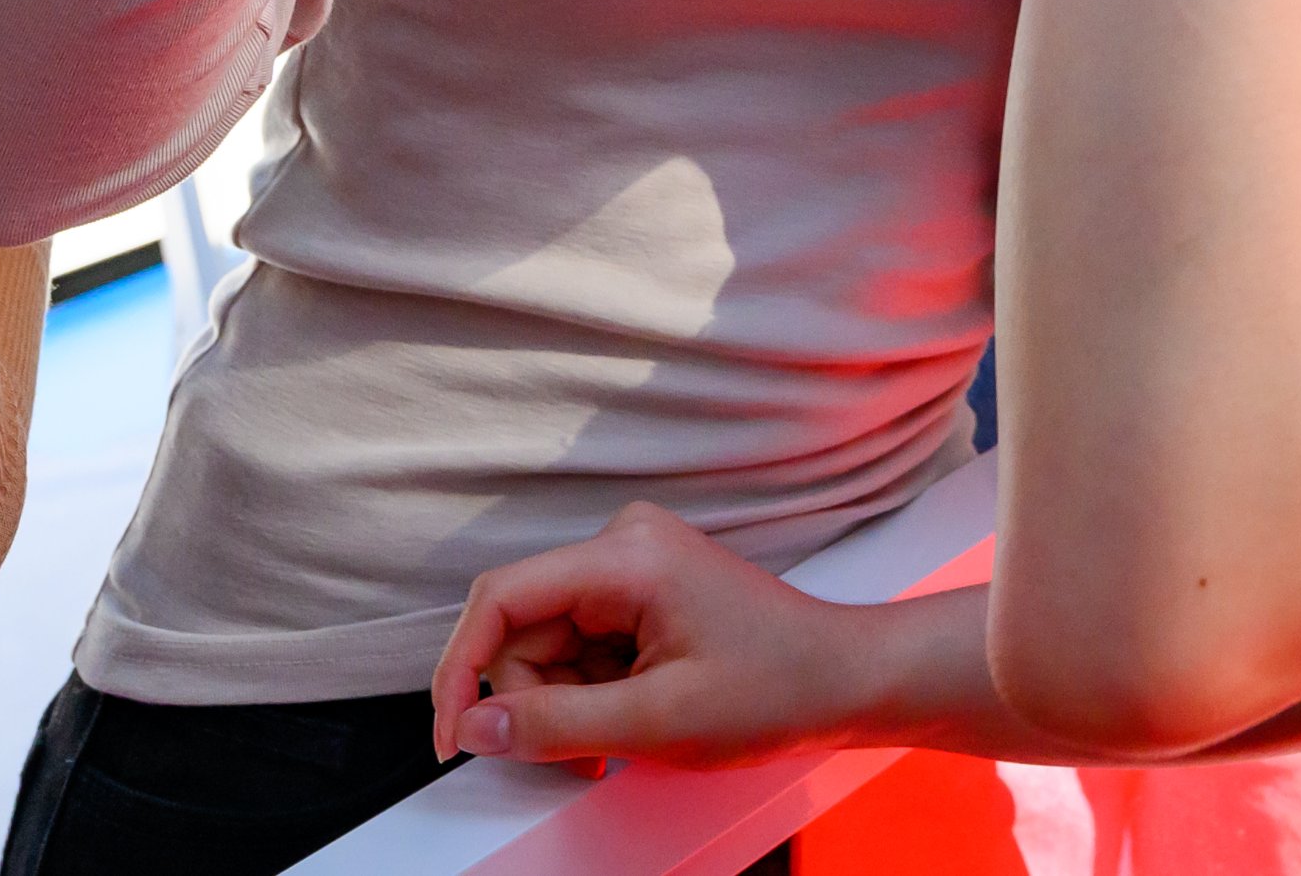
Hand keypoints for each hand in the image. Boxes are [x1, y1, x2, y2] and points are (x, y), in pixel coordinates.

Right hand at [431, 501, 884, 768]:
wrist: (847, 679)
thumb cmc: (778, 687)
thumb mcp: (658, 721)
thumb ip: (558, 724)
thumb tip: (478, 726)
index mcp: (626, 557)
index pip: (501, 599)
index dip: (461, 671)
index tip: (453, 736)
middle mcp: (623, 546)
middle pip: (523, 630)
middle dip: (537, 701)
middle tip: (586, 754)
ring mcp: (633, 566)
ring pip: (549, 647)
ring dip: (568, 705)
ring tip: (625, 738)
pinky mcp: (641, 592)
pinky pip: (581, 648)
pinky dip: (592, 695)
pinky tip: (633, 717)